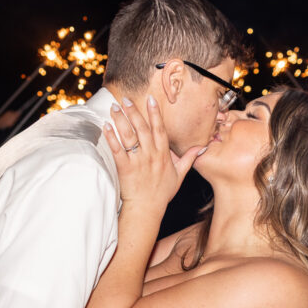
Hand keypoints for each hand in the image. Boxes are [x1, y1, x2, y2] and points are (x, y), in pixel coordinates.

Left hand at [104, 96, 202, 210]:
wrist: (147, 209)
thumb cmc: (162, 193)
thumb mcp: (180, 175)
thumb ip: (189, 159)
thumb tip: (201, 148)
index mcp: (163, 155)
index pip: (159, 129)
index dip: (155, 113)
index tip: (150, 99)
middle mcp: (151, 155)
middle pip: (142, 129)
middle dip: (134, 112)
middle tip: (126, 99)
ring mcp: (138, 161)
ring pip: (129, 137)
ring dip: (121, 120)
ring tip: (114, 107)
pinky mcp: (125, 169)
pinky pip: (117, 150)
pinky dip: (111, 138)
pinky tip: (106, 127)